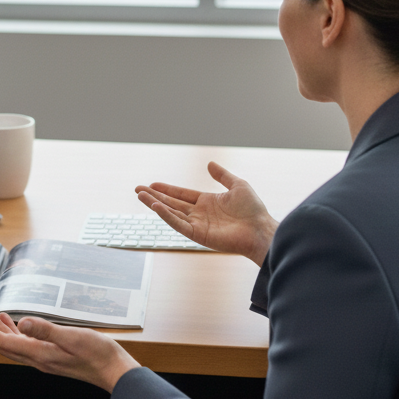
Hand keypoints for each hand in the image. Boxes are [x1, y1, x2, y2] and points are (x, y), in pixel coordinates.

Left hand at [0, 309, 138, 391]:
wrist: (113, 370)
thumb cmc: (97, 354)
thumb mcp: (72, 336)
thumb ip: (46, 329)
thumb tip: (23, 322)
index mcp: (40, 353)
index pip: (5, 342)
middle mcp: (39, 358)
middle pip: (7, 344)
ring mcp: (46, 359)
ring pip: (17, 345)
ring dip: (4, 330)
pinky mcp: (53, 357)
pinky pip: (28, 346)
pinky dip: (19, 334)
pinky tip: (22, 326)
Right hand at [135, 161, 277, 265]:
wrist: (260, 229)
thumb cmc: (253, 210)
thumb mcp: (237, 185)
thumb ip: (222, 175)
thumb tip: (209, 163)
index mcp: (207, 202)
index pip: (181, 194)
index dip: (167, 189)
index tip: (152, 184)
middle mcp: (199, 214)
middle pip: (171, 203)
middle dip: (154, 196)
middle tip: (137, 189)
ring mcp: (197, 225)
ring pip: (171, 213)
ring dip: (154, 204)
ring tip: (140, 196)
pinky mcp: (198, 235)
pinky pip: (178, 224)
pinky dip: (166, 216)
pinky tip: (156, 206)